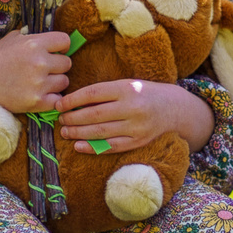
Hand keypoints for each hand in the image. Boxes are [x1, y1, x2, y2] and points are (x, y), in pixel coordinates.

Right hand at [0, 30, 72, 117]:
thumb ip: (32, 36)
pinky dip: (52, 99)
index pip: (65, 41)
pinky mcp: (36, 102)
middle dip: (57, 66)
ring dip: (55, 82)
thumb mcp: (12, 38)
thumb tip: (50, 38)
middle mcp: (39, 62)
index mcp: (34, 43)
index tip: (54, 52)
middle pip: (67, 63)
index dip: (61, 47)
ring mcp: (38, 84)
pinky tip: (41, 95)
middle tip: (45, 70)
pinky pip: (58, 100)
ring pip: (64, 82)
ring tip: (41, 82)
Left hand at [58, 78, 214, 153]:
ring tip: (65, 132)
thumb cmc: (144, 94)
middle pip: (94, 114)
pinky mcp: (138, 141)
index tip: (59, 104)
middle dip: (73, 118)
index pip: (93, 93)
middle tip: (60, 120)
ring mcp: (136, 126)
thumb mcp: (127, 84)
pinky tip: (79, 146)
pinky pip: (111, 147)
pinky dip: (93, 148)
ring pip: (100, 132)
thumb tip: (73, 101)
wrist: (174, 109)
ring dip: (78, 133)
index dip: (73, 100)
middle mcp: (132, 107)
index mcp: (127, 88)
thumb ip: (104, 92)